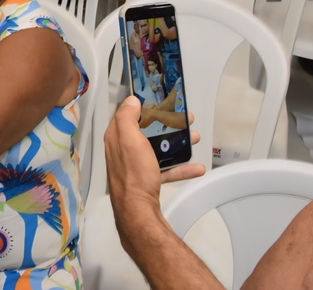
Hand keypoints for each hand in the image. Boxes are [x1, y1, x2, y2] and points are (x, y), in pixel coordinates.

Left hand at [105, 97, 204, 215]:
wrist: (139, 211)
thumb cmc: (133, 175)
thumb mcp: (129, 139)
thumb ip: (127, 117)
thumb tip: (130, 101)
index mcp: (117, 137)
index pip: (128, 114)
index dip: (144, 105)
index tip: (161, 101)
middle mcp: (124, 150)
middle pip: (147, 131)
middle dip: (167, 124)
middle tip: (184, 120)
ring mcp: (136, 166)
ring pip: (158, 148)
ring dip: (177, 143)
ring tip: (193, 139)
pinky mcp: (147, 179)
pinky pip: (166, 169)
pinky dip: (181, 167)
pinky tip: (195, 167)